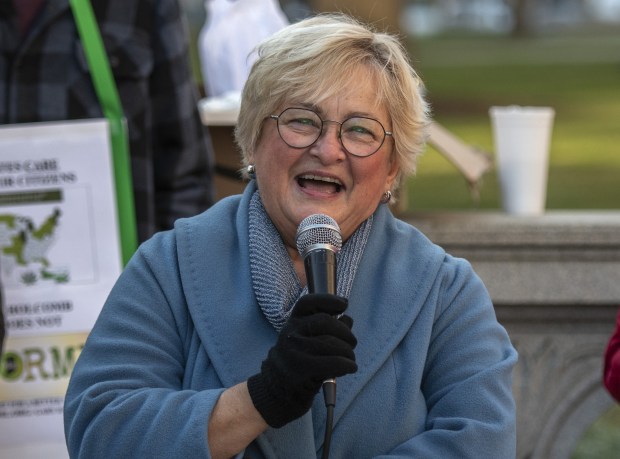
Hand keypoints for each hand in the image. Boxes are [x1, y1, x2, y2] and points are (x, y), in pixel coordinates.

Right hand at [247, 293, 357, 427]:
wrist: (277, 388)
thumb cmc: (298, 359)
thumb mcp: (306, 338)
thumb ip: (327, 327)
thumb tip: (347, 319)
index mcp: (293, 321)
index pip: (309, 302)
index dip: (328, 300)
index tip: (344, 305)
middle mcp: (291, 332)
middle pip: (325, 322)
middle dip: (345, 332)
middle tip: (352, 343)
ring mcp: (295, 350)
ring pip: (331, 344)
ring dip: (348, 352)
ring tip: (350, 359)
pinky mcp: (302, 369)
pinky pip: (333, 363)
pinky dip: (347, 364)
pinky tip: (350, 367)